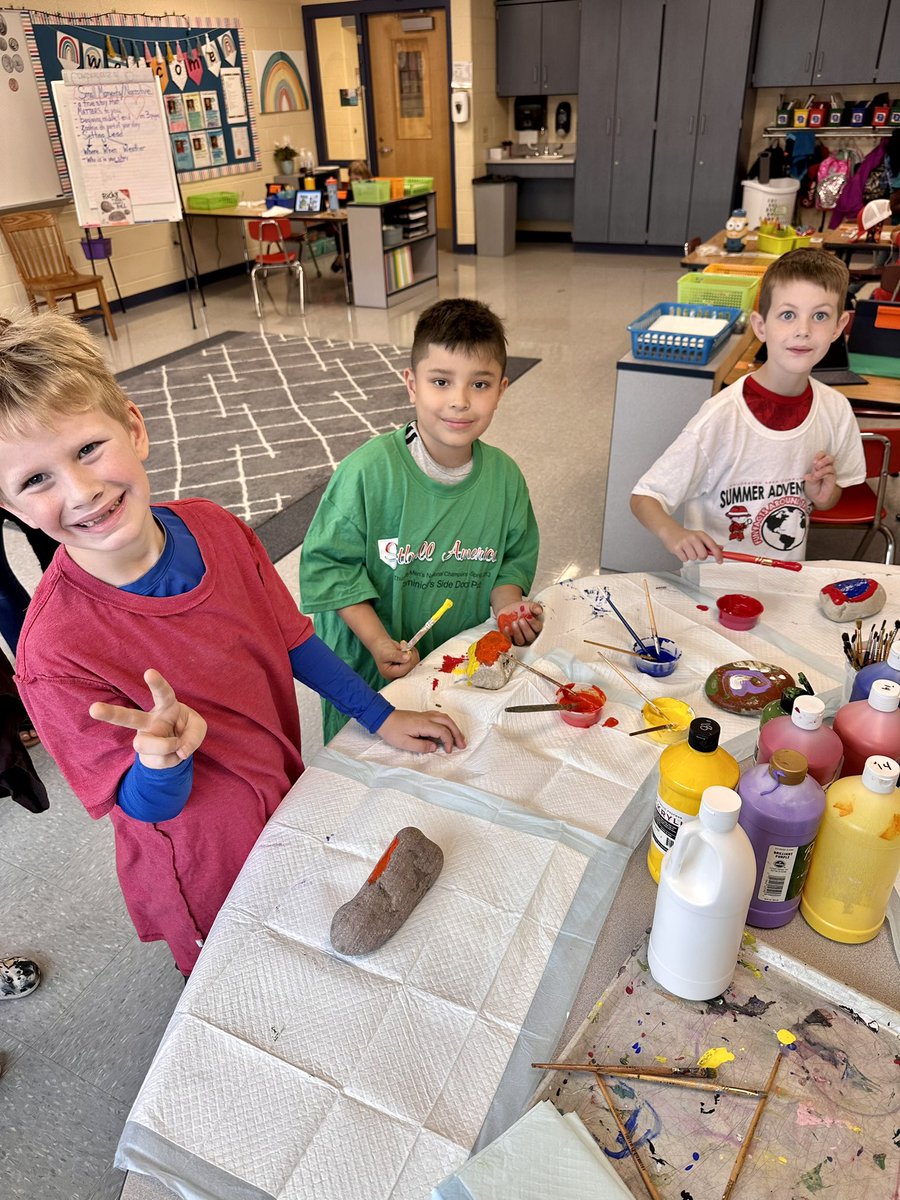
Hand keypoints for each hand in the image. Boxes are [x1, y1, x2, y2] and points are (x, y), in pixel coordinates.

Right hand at [89, 669, 207, 768]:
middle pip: (128, 717)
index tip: (149, 672)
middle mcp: (149, 720)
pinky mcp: (144, 756)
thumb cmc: (185, 727)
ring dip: (165, 747)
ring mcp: (143, 738)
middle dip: (110, 713)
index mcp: (165, 706)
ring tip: (177, 745)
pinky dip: (174, 760)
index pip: (162, 694)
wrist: (178, 747)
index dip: (157, 683)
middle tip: (93, 709)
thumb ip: (194, 736)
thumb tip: (181, 751)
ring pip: (142, 745)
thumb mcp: (198, 727)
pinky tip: (173, 754)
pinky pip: (160, 761)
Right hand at [371, 636, 418, 680]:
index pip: (404, 669)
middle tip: (404, 646)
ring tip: (404, 646)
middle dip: (411, 656)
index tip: (405, 649)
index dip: (408, 659)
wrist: (381, 644)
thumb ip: (397, 656)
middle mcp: (397, 675)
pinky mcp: (407, 666)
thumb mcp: (387, 652)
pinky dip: (413, 653)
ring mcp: (402, 671)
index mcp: (389, 674)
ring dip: (412, 653)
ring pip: (415, 664)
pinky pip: (415, 661)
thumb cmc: (381, 649)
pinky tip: (407, 648)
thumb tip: (408, 658)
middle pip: (411, 669)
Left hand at [377, 709, 465, 753]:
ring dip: (454, 727)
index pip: (442, 731)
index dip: (448, 741)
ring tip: (459, 738)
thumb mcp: (404, 743)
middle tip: (462, 744)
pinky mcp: (422, 715)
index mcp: (423, 724)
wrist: (382, 718)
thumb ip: (421, 746)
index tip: (448, 751)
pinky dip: (447, 723)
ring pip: (445, 717)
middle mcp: (427, 717)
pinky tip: (448, 728)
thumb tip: (435, 747)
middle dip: (457, 733)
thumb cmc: (392, 731)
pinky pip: (440, 716)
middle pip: (448, 722)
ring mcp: (425, 714)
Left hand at [496, 600, 543, 645]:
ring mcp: (520, 639)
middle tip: (521, 620)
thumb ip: (535, 607)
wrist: (510, 610)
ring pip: (520, 641)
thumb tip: (539, 610)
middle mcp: (529, 635)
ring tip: (513, 622)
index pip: (537, 628)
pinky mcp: (511, 640)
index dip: (533, 623)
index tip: (529, 616)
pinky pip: (510, 641)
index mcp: (536, 627)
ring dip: (517, 632)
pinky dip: (507, 635)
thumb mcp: (529, 606)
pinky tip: (506, 627)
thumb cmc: (522, 609)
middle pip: (530, 637)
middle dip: (525, 628)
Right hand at [660, 524, 722, 562]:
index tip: (720, 561)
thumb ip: (710, 543)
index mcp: (701, 535)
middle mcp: (693, 538)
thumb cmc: (687, 535)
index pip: (713, 546)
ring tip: (688, 550)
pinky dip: (684, 557)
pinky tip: (682, 551)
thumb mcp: (699, 537)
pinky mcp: (677, 548)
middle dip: (701, 556)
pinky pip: (685, 559)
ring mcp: (684, 543)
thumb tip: (721, 549)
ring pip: (694, 558)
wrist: (671, 531)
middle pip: (703, 555)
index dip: (718, 555)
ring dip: (691, 557)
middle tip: (697, 552)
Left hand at [804, 451, 837, 507]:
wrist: (816, 497)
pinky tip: (817, 477)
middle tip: (816, 465)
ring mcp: (830, 472)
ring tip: (815, 474)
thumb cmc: (812, 486)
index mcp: (820, 464)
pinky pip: (830, 473)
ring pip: (830, 465)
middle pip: (830, 458)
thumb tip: (807, 475)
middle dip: (823, 459)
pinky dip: (822, 473)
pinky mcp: (833, 478)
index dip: (819, 455)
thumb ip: (810, 476)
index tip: (813, 460)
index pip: (823, 455)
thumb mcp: (809, 480)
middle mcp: (826, 467)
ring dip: (822, 468)